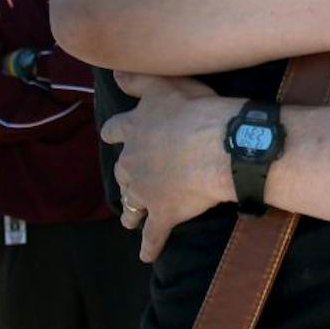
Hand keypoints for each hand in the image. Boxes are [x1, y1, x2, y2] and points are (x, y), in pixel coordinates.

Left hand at [98, 72, 241, 262]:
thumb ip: (138, 79)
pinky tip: (146, 256)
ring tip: (129, 220)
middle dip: (124, 176)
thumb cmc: (195, 110)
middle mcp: (133, 161)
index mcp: (134, 129)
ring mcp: (146, 191)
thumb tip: (114, 72)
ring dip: (131, 211)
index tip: (114, 137)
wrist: (216, 146)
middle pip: (122, 171)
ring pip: (133, 203)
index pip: (116, 131)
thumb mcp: (164, 83)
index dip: (116, 134)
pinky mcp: (164, 214)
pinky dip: (149, 246)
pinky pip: (154, 235)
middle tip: (127, 181)